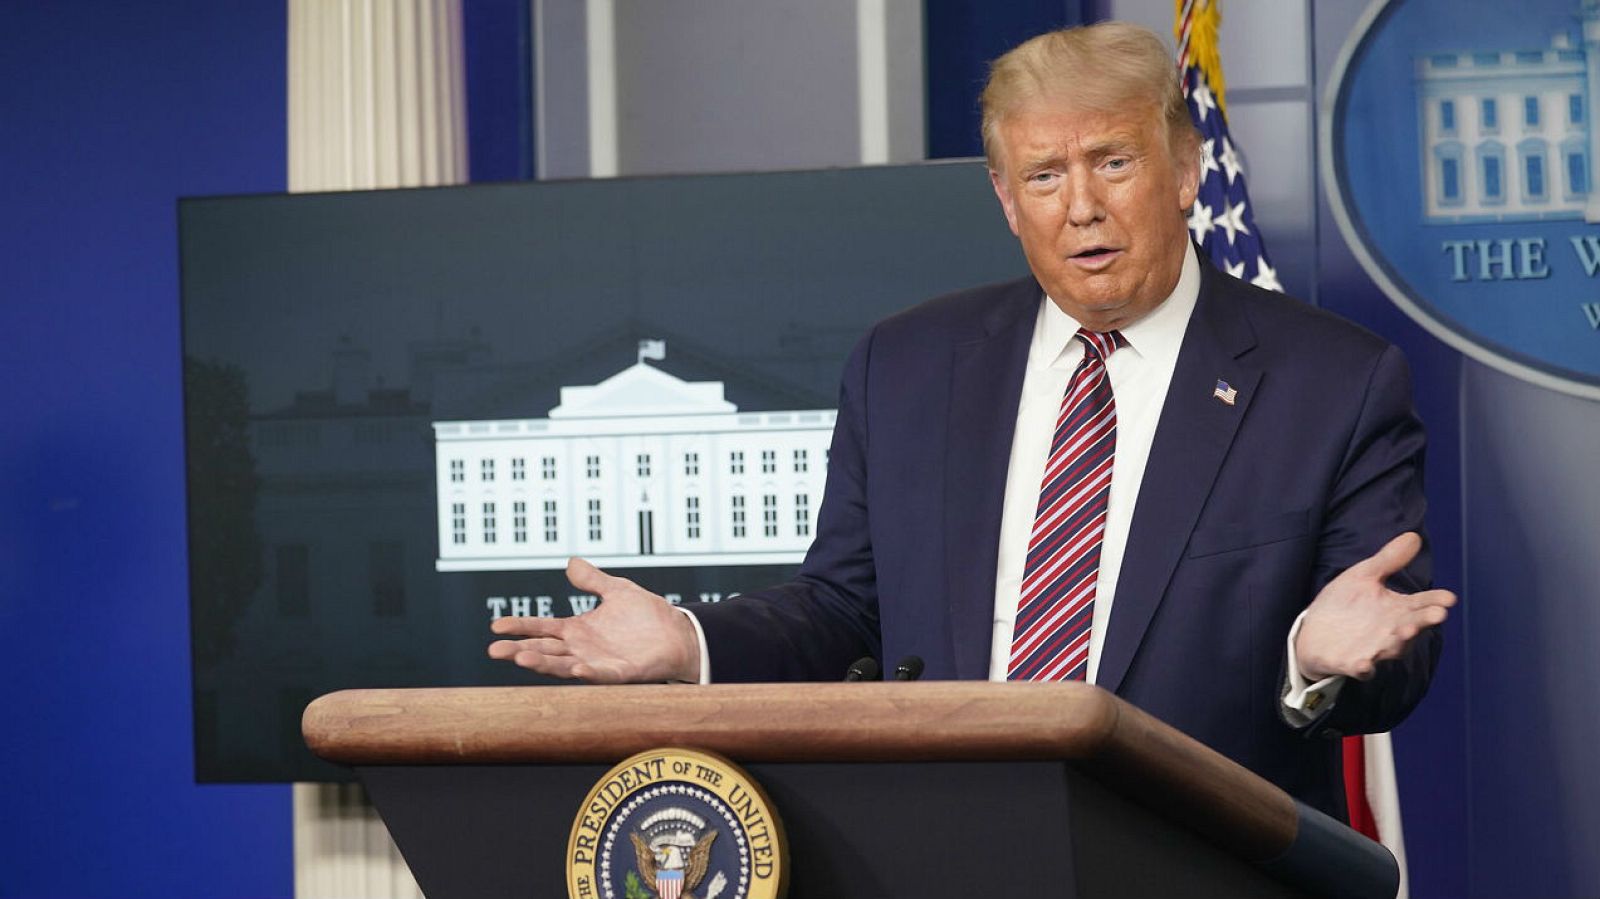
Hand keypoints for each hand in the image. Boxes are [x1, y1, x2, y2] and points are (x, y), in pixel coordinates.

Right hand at [487, 558, 701, 682]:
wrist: (679, 634)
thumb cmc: (649, 617)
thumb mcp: (617, 591)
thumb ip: (592, 580)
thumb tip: (571, 562)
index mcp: (578, 630)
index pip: (542, 628)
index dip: (520, 626)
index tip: (496, 626)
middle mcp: (582, 649)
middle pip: (544, 650)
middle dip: (519, 650)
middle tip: (495, 650)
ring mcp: (598, 663)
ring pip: (563, 666)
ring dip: (543, 664)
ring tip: (521, 660)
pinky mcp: (619, 672)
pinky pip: (599, 674)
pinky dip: (586, 673)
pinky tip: (575, 668)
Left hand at [1295, 532, 1456, 681]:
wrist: (1313, 634)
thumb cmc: (1344, 605)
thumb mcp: (1364, 577)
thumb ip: (1388, 560)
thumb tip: (1414, 535)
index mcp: (1396, 609)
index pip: (1422, 604)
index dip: (1436, 601)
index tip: (1449, 598)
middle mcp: (1391, 631)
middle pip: (1413, 626)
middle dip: (1424, 620)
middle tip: (1438, 614)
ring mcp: (1373, 649)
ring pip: (1392, 648)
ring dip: (1400, 641)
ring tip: (1406, 631)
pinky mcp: (1352, 663)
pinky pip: (1361, 668)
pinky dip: (1364, 667)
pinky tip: (1364, 664)